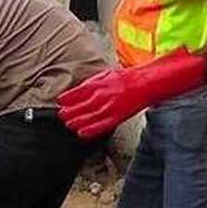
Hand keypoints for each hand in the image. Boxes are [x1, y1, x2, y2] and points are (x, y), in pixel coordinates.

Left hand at [58, 50, 206, 139]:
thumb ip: (91, 83)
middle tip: (62, 115)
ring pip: (87, 118)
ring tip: (69, 124)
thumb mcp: (105, 74)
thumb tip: (76, 91)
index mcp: (98, 84)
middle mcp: (102, 96)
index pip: (77, 93)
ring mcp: (109, 107)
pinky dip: (89, 131)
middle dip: (68, 112)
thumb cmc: (126, 78)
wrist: (146, 83)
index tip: (59, 101)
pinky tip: (81, 133)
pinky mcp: (117, 117)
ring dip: (75, 122)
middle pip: (79, 107)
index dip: (66, 98)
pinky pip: (101, 126)